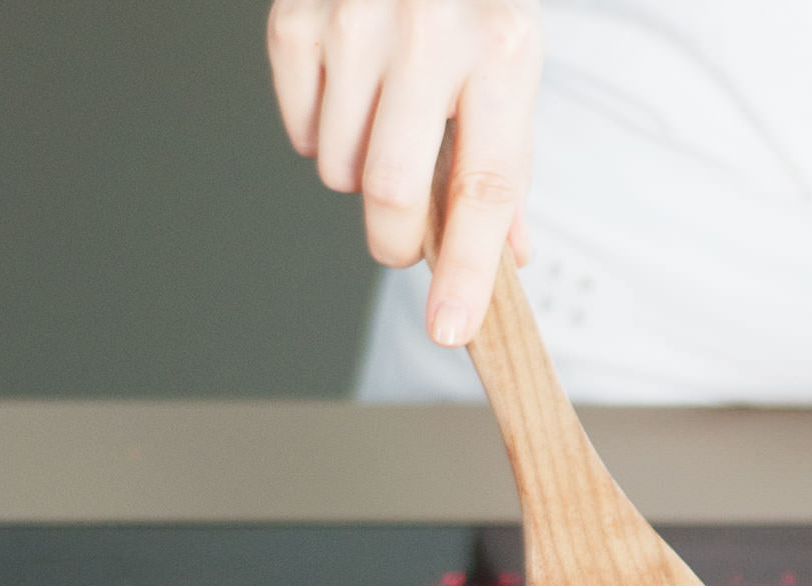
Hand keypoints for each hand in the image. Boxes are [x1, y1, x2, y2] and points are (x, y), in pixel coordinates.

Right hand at [267, 0, 541, 346]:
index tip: (451, 329)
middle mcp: (429, 33)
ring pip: (340, 166)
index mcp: (502, 52)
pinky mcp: (298, 13)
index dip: (466, 270)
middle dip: (395, 240)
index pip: (483, 189)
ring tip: (387, 125)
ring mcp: (354, 19)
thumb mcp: (513, 64)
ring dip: (361, 174)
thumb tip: (507, 257)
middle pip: (392, 190)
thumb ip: (508, 164)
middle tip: (403, 243)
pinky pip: (300, 124)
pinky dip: (322, 132)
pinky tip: (350, 95)